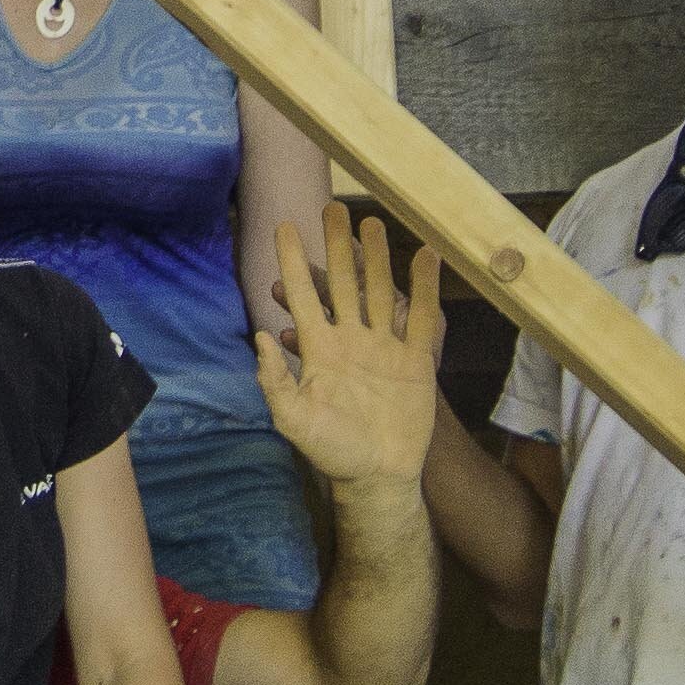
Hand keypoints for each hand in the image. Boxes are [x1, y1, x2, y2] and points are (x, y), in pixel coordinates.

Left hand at [250, 219, 443, 494]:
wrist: (377, 476)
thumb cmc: (331, 451)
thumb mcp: (293, 420)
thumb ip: (275, 381)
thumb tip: (258, 338)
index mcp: (318, 348)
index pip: (303, 294)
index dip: (292, 260)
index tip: (284, 225)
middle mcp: (350, 339)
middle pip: (344, 282)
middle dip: (337, 246)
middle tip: (333, 208)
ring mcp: (383, 347)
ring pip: (381, 291)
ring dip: (378, 258)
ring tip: (374, 223)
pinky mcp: (414, 360)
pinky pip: (421, 317)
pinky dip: (425, 286)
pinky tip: (426, 255)